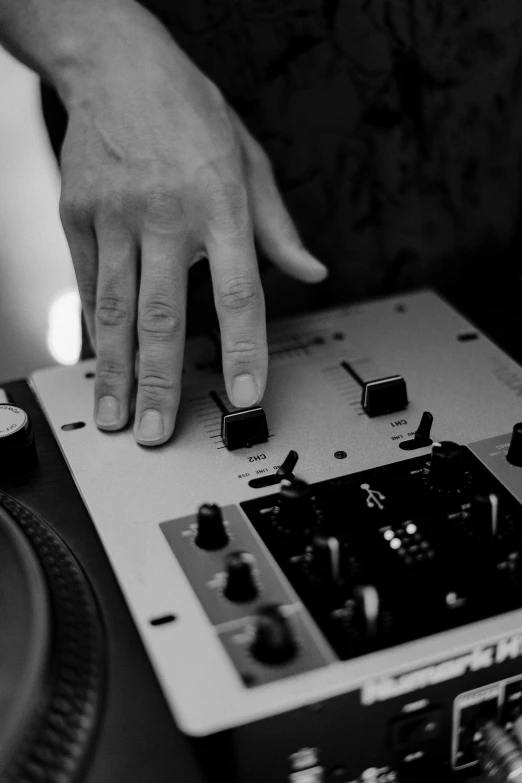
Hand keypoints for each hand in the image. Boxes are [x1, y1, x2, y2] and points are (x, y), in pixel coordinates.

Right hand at [58, 1, 327, 445]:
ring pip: (116, 310)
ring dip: (115, 371)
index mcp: (220, 205)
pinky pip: (89, 284)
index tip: (246, 396)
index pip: (239, 294)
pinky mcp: (78, 215)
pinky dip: (96, 327)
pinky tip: (100, 362)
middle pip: (163, 316)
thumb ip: (277, 226)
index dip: (244, 351)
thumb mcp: (249, 160)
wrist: (116, 64)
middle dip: (159, 383)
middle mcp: (166, 215)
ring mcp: (116, 216)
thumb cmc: (190, 113)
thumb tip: (310, 271)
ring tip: (116, 415)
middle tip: (158, 431)